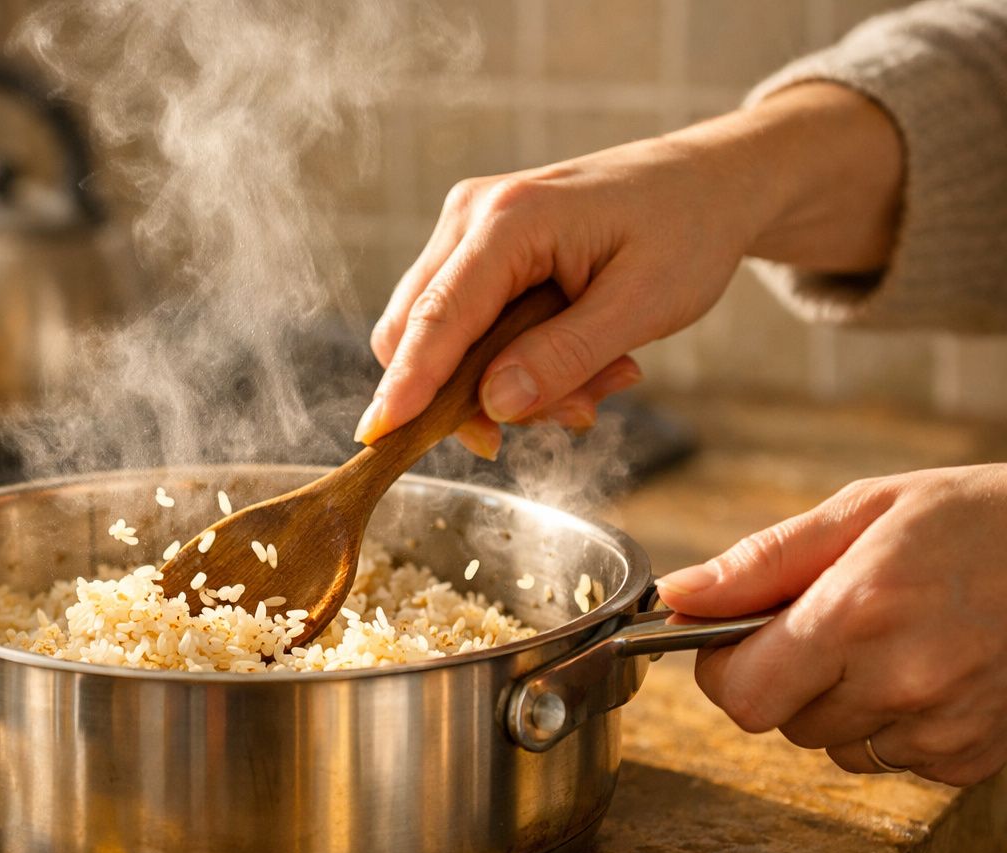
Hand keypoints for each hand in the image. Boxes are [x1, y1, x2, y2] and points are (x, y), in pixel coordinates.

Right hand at [356, 83, 903, 457]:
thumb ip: (564, 357)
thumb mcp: (643, 305)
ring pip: (438, 335)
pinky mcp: (477, 248)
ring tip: (599, 380)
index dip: (407, 384)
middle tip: (570, 415)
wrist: (710, 182)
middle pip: (416, 329)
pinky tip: (580, 361)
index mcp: (512, 219)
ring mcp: (468, 228)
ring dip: (501, 381)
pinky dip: (509, 361)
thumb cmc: (686, 230)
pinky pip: (464, 325)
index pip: (438, 317)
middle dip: (471, 395)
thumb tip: (493, 405)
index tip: (377, 437)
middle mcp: (471, 215)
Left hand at [657, 465, 1006, 785]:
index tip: (738, 637)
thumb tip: (679, 595)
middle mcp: (900, 682)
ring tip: (888, 642)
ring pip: (833, 747)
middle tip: (828, 626)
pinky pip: (891, 760)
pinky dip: (893, 725)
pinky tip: (928, 671)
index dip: (724, 667)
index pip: (740, 694)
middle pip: (780, 722)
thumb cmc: (975, 519)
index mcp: (858, 613)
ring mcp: (942, 728)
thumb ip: (762, 562)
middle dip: (783, 678)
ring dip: (838, 705)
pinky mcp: (972, 759)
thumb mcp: (864, 510)